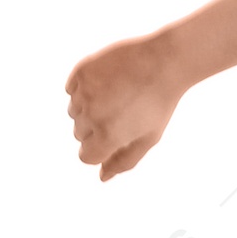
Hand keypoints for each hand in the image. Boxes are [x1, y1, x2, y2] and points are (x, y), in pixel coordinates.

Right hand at [65, 33, 183, 180]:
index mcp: (108, 136)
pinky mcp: (80, 72)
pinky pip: (72, 89)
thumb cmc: (159, 103)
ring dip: (88, 109)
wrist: (164, 60)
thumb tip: (102, 176)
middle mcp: (91, 116)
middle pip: (79, 134)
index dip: (101, 149)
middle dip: (96, 129)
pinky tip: (108, 82)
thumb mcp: (148, 138)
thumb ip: (124, 161)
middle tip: (122, 112)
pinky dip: (84, 89)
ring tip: (116, 96)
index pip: (86, 157)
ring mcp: (83, 93)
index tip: (116, 136)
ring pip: (73, 112)